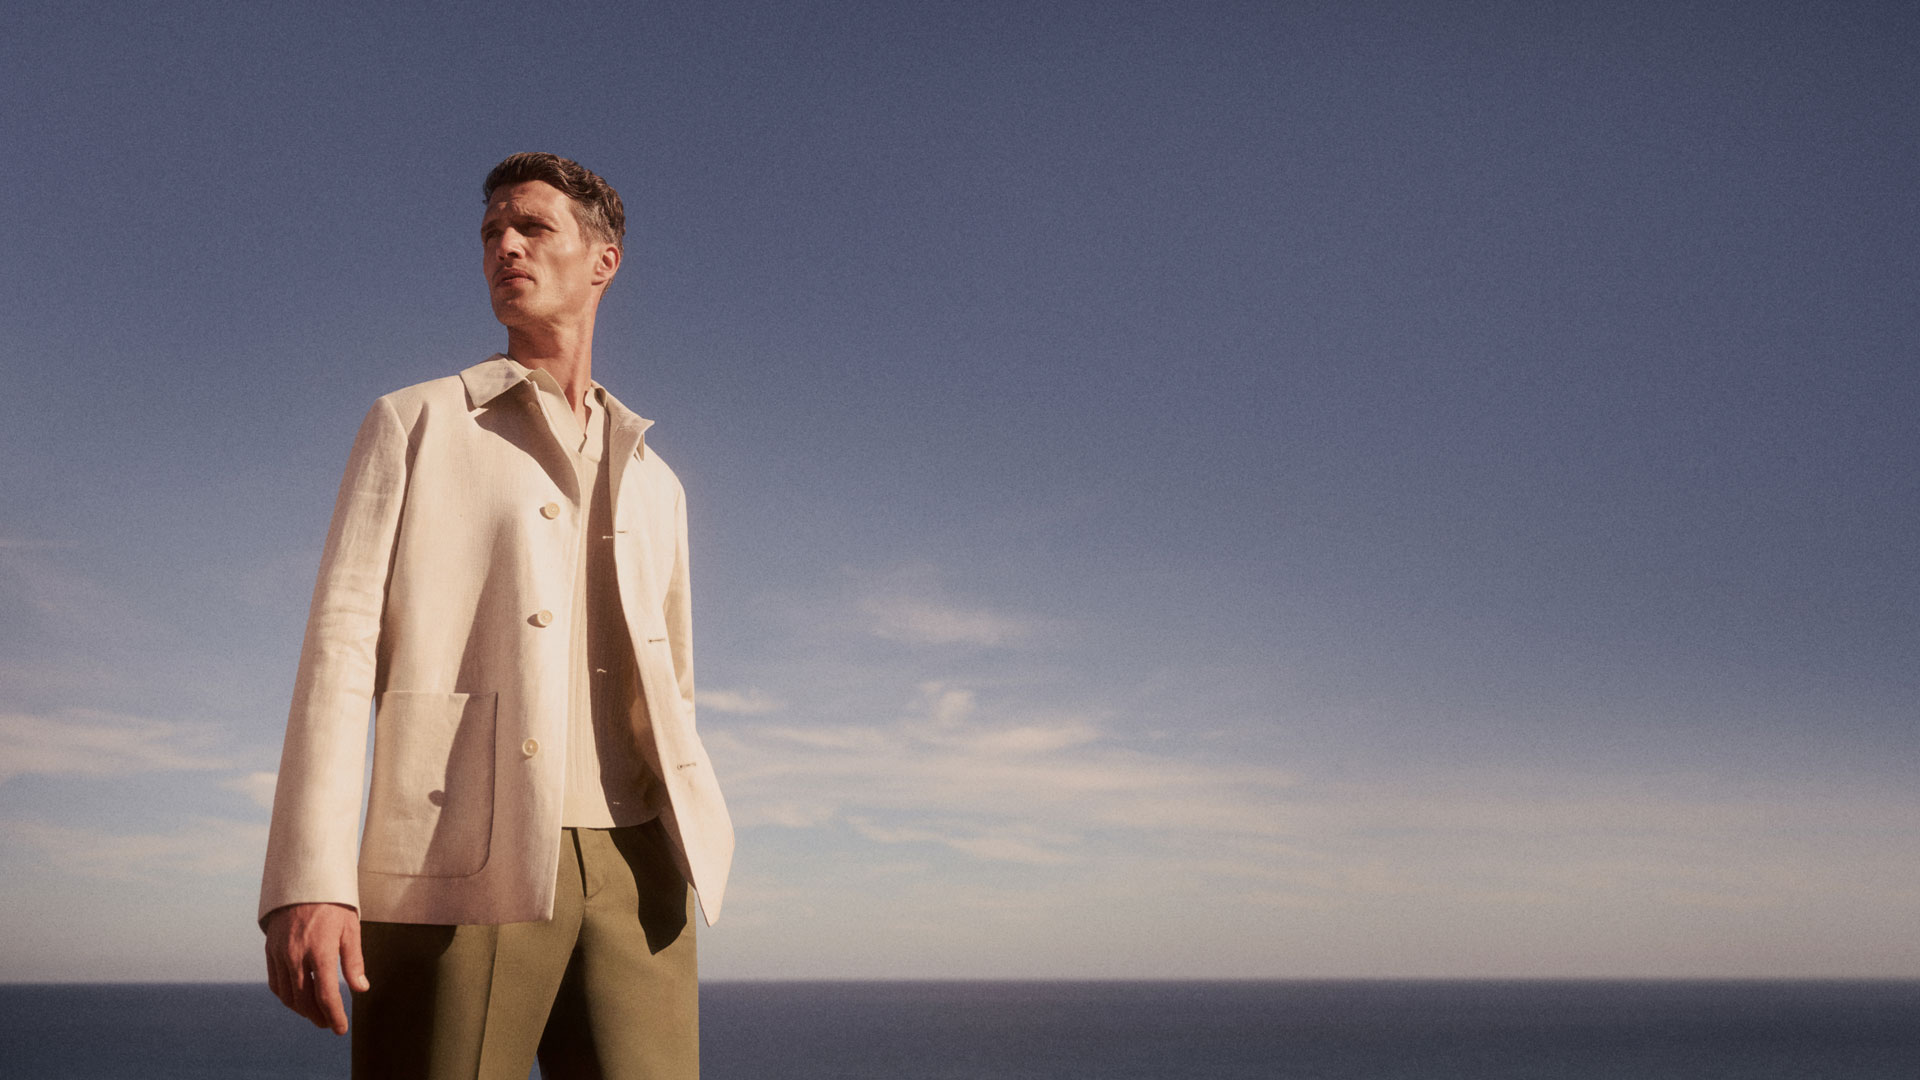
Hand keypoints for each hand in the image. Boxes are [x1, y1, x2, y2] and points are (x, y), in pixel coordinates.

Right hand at [264, 902, 367, 1034]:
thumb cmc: (333, 904)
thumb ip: (354, 961)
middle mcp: (296, 955)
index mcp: (320, 950)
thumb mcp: (351, 929)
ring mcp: (279, 954)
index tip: (341, 1029)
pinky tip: (299, 998)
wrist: (303, 882)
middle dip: (318, 1016)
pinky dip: (286, 996)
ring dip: (301, 1009)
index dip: (334, 1016)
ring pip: (287, 995)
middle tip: (330, 1024)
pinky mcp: (270, 950)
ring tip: (316, 1014)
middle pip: (304, 1000)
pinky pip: (275, 982)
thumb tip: (361, 989)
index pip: (326, 995)